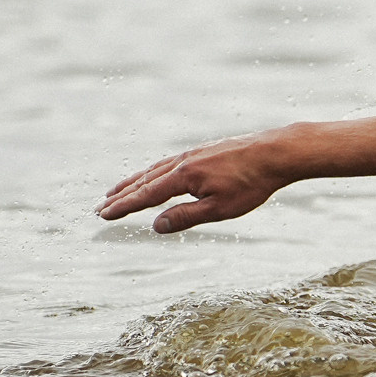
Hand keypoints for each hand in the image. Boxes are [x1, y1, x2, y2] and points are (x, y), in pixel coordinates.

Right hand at [97, 124, 310, 232]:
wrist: (276, 152)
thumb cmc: (251, 184)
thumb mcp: (219, 209)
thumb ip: (185, 217)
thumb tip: (155, 226)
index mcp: (183, 177)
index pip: (145, 196)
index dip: (123, 207)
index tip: (104, 215)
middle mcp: (182, 161)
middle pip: (144, 180)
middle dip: (121, 195)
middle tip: (100, 206)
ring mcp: (192, 153)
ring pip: (155, 169)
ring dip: (133, 181)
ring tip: (117, 191)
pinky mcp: (203, 150)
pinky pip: (169, 162)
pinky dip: (153, 171)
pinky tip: (154, 175)